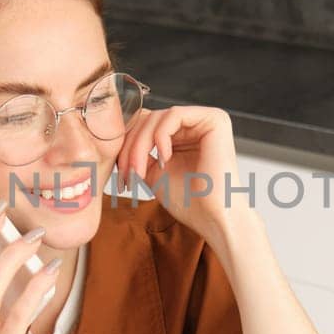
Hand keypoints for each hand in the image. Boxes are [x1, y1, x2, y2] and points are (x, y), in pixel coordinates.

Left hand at [116, 106, 253, 244]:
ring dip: (141, 145)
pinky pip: (174, 115)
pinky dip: (160, 137)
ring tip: (140, 171)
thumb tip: (119, 136)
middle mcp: (196, 123)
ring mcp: (206, 119)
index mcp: (184, 134)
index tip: (121, 171)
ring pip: (157, 117)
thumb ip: (139, 152)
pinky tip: (165, 159)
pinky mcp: (214, 120)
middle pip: (149, 119)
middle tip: (127, 173)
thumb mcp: (153, 172)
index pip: (146, 125)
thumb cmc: (189, 202)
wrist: (212, 218)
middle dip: (131, 146)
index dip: (128, 144)